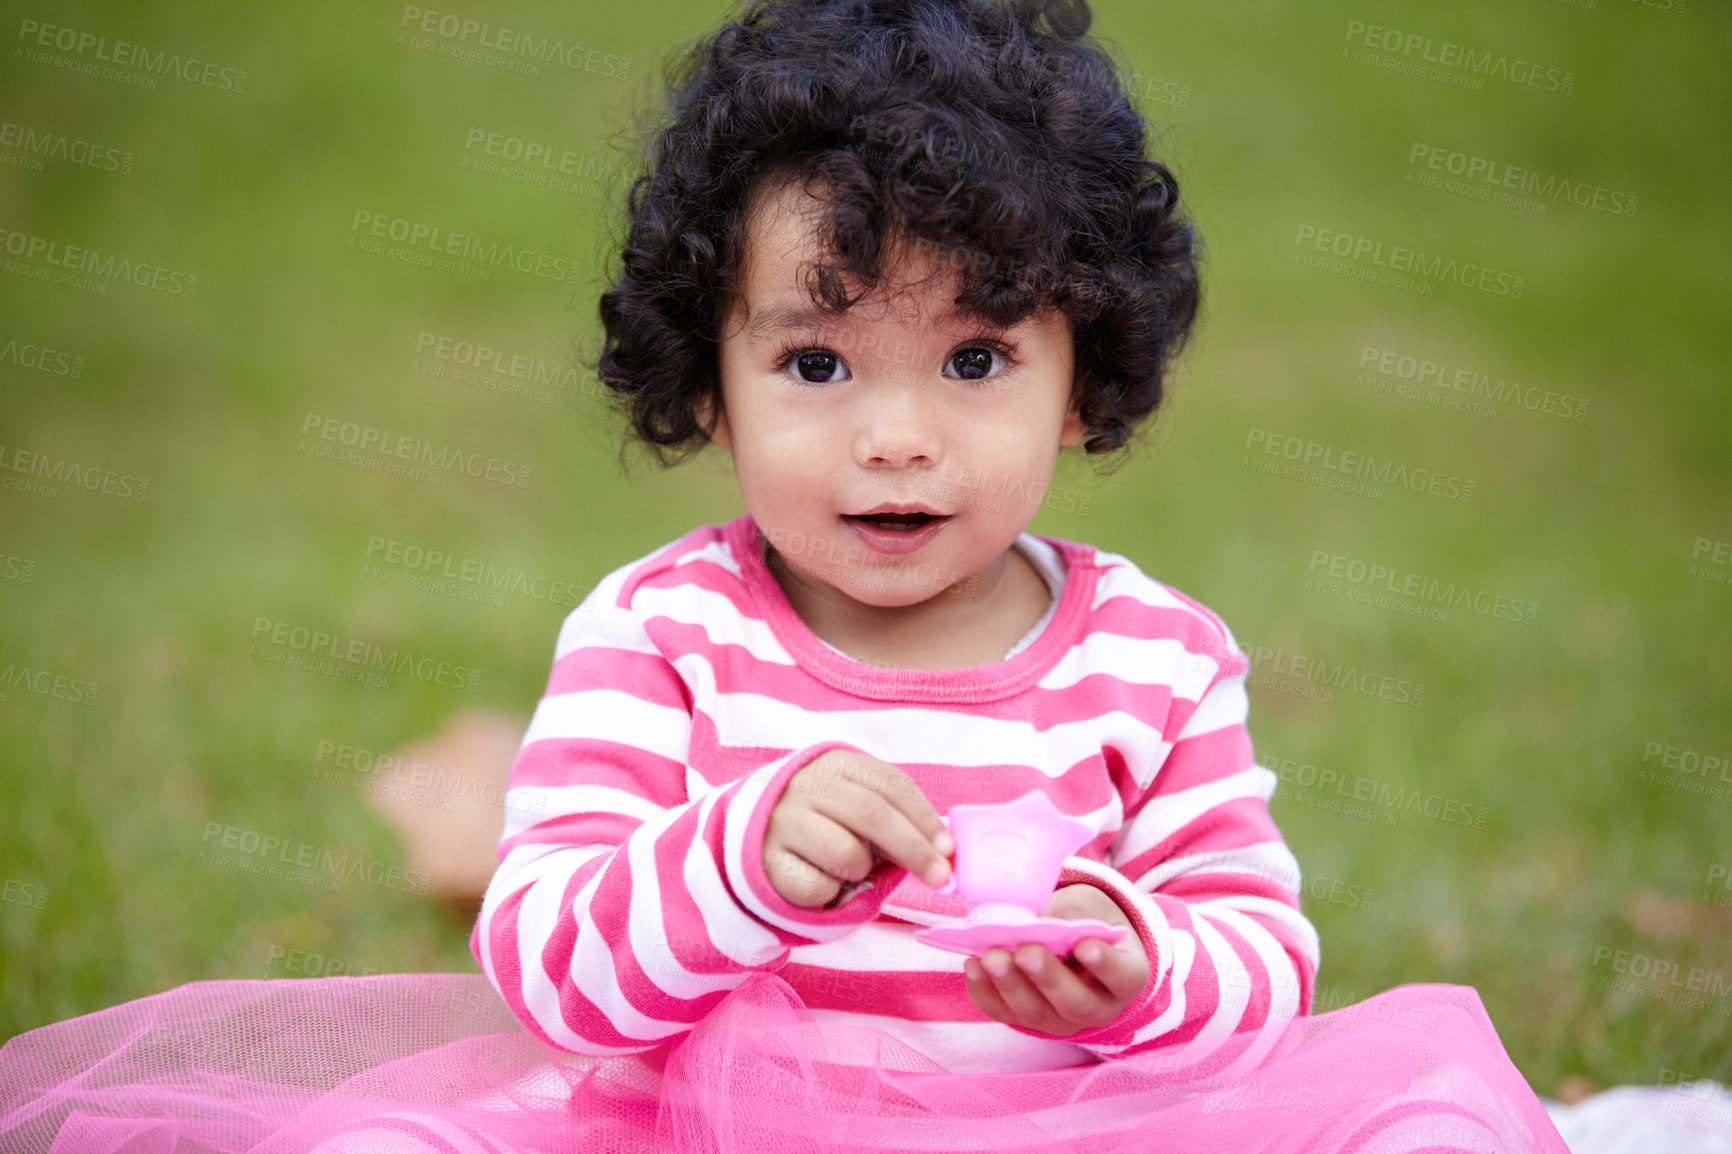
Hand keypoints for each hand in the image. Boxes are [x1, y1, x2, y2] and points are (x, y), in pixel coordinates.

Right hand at [762, 748, 953, 908]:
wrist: (752, 841)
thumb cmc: (823, 825)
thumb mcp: (856, 807)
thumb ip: (894, 818)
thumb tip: (943, 851)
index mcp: (834, 763)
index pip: (889, 784)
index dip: (924, 818)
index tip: (948, 849)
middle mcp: (803, 784)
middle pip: (872, 814)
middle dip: (913, 849)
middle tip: (940, 877)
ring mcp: (781, 821)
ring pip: (847, 853)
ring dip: (860, 870)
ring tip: (847, 868)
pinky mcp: (765, 861)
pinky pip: (819, 886)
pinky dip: (830, 893)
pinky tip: (816, 879)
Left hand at [962, 883, 1150, 1036]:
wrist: (1070, 938)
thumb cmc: (1086, 918)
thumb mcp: (1088, 907)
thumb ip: (1070, 917)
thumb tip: (1035, 923)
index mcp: (1125, 975)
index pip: (1122, 976)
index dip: (1106, 964)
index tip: (1085, 945)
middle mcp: (1099, 1007)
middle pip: (1076, 1004)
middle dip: (1047, 978)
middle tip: (1025, 952)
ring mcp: (1062, 1020)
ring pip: (1038, 1014)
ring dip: (1011, 986)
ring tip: (991, 957)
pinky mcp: (1029, 1021)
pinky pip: (1005, 1013)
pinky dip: (985, 992)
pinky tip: (972, 965)